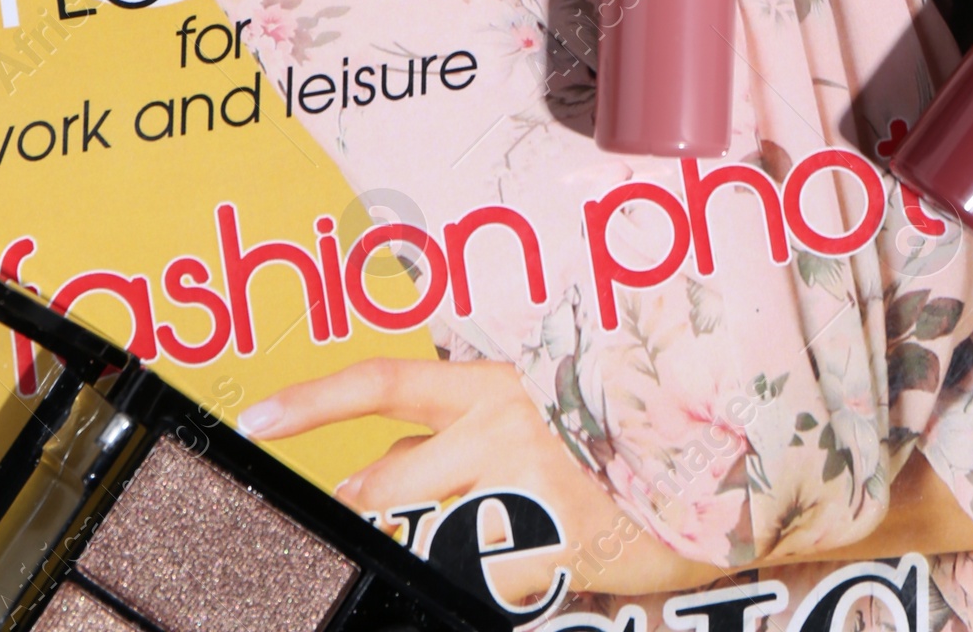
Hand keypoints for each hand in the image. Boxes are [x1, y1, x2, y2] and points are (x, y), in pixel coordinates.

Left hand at [240, 355, 711, 597]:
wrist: (718, 477)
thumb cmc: (625, 445)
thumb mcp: (546, 415)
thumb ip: (469, 435)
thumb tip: (391, 472)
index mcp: (497, 383)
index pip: (383, 383)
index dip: (312, 401)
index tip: (254, 419)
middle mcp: (499, 425)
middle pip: (384, 482)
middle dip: (370, 511)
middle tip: (390, 522)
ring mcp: (519, 489)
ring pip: (420, 536)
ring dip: (437, 548)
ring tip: (500, 533)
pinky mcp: (543, 551)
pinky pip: (477, 587)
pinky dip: (487, 588)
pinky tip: (532, 572)